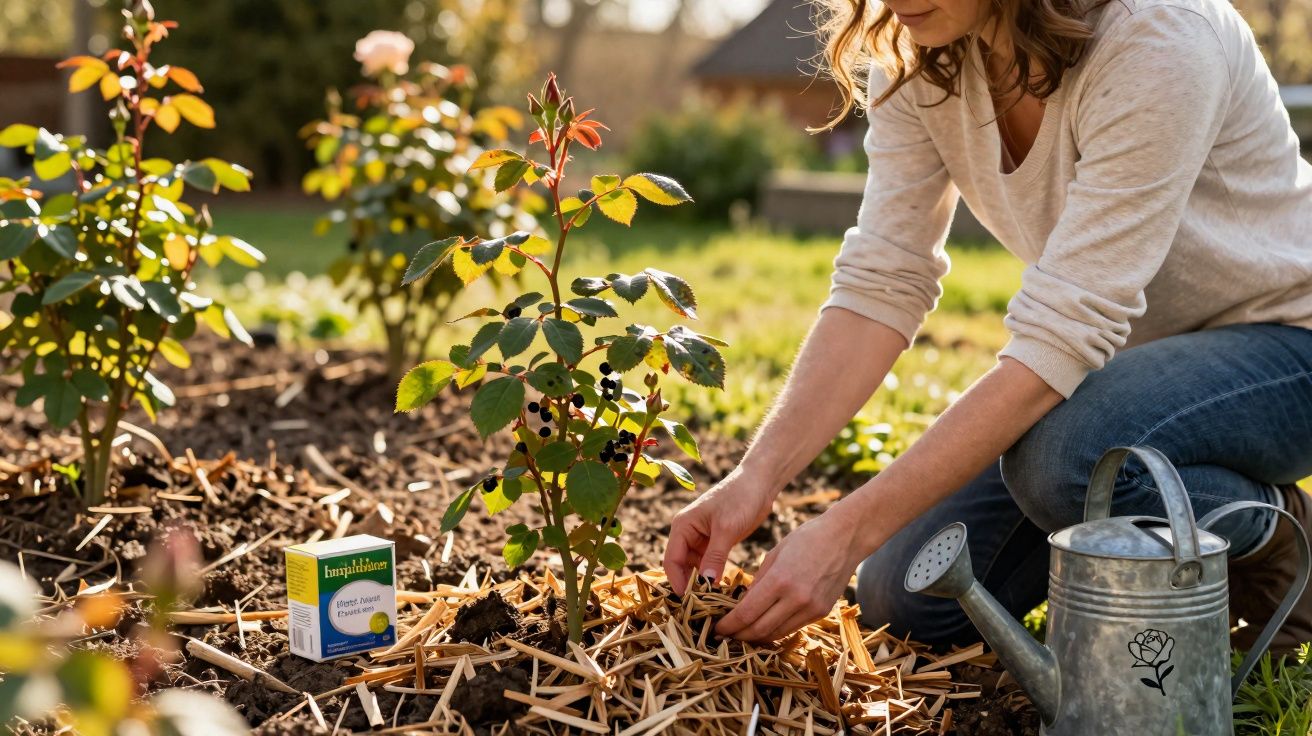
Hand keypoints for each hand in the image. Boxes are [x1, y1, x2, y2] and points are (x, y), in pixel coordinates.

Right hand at [662, 465, 775, 594]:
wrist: (760, 483)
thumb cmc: (740, 498)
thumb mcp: (727, 529)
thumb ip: (715, 556)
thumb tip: (705, 584)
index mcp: (682, 526)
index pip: (671, 561)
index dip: (678, 583)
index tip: (690, 603)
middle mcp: (687, 533)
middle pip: (681, 567)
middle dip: (689, 586)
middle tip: (702, 609)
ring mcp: (701, 538)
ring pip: (695, 568)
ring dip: (702, 583)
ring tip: (713, 603)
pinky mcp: (715, 542)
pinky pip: (709, 564)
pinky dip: (713, 576)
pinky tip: (723, 590)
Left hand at [715, 509, 863, 641]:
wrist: (845, 538)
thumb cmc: (806, 538)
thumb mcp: (775, 554)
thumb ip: (758, 582)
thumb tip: (741, 605)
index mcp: (780, 580)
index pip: (746, 613)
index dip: (728, 625)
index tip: (717, 629)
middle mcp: (796, 599)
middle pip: (759, 629)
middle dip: (739, 635)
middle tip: (724, 636)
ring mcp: (811, 608)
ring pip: (776, 633)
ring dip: (756, 637)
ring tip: (742, 635)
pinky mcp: (822, 612)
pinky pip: (792, 628)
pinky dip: (775, 631)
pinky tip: (764, 628)